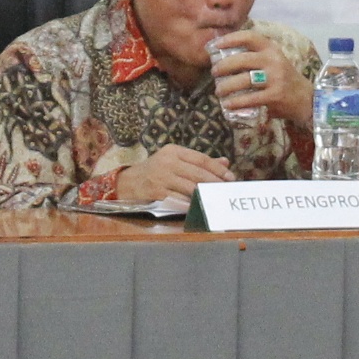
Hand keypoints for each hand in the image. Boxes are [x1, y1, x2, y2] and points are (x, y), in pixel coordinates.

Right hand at [111, 144, 231, 206]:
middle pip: (198, 173)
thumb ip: (198, 162)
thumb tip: (225, 162)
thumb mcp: (174, 161)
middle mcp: (167, 161)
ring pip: (190, 187)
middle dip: (215, 183)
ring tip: (217, 199)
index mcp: (174, 151)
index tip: (231, 177)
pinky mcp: (156, 192)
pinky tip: (200, 207)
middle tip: (227, 190)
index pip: (201, 159)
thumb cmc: (155, 171)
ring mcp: (161, 177)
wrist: (128, 182)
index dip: (218, 169)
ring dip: (205, 195)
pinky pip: (179, 199)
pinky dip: (190, 204)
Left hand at [208, 28, 313, 127]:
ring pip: (244, 80)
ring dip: (226, 86)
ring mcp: (275, 78)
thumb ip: (254, 57)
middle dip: (223, 66)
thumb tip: (222, 56)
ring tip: (218, 91)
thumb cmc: (282, 78)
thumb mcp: (272, 61)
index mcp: (271, 48)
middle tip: (214, 73)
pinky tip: (227, 104)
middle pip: (242, 60)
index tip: (215, 45)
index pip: (249, 37)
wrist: (306, 98)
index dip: (230, 39)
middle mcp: (274, 60)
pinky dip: (236, 102)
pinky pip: (250, 98)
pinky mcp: (275, 96)